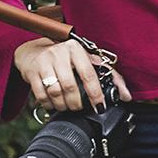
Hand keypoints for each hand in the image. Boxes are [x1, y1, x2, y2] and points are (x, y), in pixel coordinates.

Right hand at [14, 38, 131, 111]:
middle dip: (76, 103)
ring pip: (55, 92)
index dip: (96, 94)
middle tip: (79, 108)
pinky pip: (41, 95)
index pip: (89, 75)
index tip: (100, 107)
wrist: (34, 52)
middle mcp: (59, 53)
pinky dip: (49, 105)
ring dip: (63, 106)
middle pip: (70, 87)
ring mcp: (44, 62)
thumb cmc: (66, 58)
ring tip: (67, 107)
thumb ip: (109, 75)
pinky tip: (54, 105)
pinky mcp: (31, 72)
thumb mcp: (87, 60)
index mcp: (76, 49)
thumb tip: (126, 95)